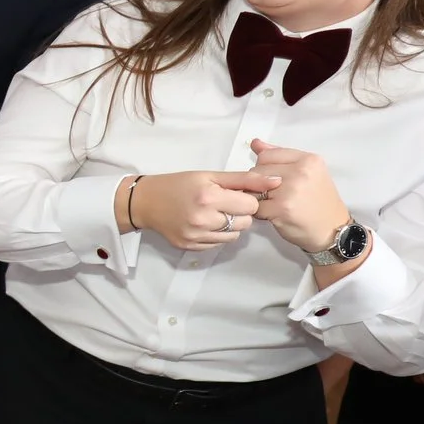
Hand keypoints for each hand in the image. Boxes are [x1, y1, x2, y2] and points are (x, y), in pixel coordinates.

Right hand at [123, 167, 279, 249]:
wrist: (146, 202)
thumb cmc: (179, 184)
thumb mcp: (211, 176)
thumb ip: (245, 179)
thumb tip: (277, 181)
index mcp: (209, 197)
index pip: (251, 205)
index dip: (246, 199)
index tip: (234, 195)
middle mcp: (203, 219)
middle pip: (245, 223)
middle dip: (240, 213)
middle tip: (224, 204)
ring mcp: (196, 236)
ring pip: (234, 236)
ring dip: (230, 226)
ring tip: (214, 214)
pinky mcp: (191, 247)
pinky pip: (218, 244)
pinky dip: (217, 235)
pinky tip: (204, 224)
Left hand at [248, 140, 350, 250]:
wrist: (333, 230)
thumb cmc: (318, 201)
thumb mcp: (307, 172)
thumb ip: (280, 156)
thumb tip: (255, 142)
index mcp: (308, 159)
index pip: (266, 155)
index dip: (264, 169)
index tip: (275, 180)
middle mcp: (301, 171)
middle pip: (257, 171)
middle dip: (259, 184)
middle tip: (275, 195)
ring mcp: (290, 189)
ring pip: (253, 188)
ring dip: (258, 197)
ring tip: (275, 204)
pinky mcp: (281, 208)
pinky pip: (255, 206)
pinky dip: (260, 212)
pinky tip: (274, 214)